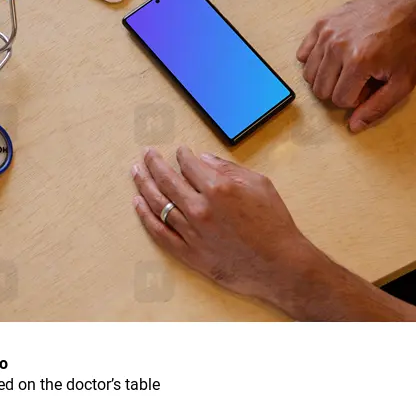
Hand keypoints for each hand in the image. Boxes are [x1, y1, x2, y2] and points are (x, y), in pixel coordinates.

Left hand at [131, 147, 315, 307]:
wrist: (279, 264)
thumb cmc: (273, 223)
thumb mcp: (259, 184)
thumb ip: (228, 168)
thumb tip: (203, 159)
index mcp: (218, 188)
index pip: (189, 165)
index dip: (182, 155)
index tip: (179, 151)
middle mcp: (200, 208)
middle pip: (167, 180)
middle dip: (154, 163)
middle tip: (147, 154)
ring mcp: (192, 232)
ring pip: (158, 204)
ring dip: (144, 185)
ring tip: (136, 172)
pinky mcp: (189, 253)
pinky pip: (160, 233)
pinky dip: (146, 217)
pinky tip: (138, 204)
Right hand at [296, 0, 415, 132]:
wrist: (403, 6)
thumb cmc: (405, 44)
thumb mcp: (402, 82)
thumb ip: (377, 108)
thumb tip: (353, 127)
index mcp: (358, 62)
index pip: (339, 100)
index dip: (356, 98)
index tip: (369, 84)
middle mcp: (337, 47)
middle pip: (320, 89)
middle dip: (339, 89)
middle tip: (359, 76)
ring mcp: (326, 33)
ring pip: (309, 74)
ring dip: (327, 76)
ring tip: (347, 66)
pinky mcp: (321, 23)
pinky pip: (303, 54)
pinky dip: (315, 60)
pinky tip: (334, 56)